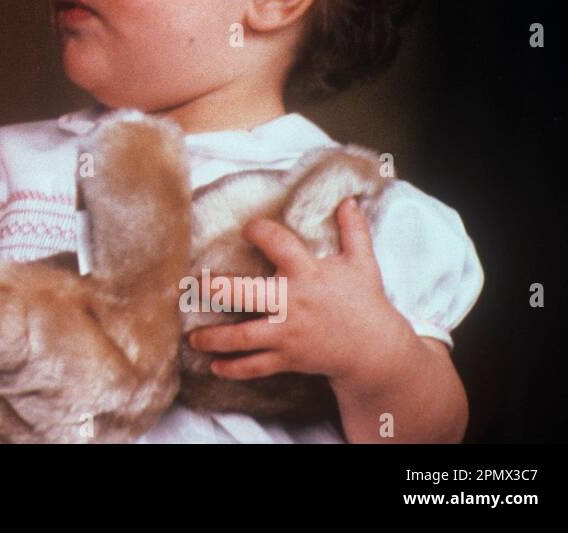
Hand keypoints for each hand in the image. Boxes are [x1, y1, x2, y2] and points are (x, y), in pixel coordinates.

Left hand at [186, 198, 416, 390]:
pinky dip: (234, 369)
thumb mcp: (362, 264)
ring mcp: (288, 334)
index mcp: (308, 274)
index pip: (280, 245)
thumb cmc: (365, 302)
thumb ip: (353, 231)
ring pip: (244, 338)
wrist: (375, 351)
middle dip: (219, 290)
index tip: (247, 228)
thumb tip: (347, 200)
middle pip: (248, 295)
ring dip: (214, 338)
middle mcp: (293, 303)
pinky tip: (215, 367)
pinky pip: (256, 367)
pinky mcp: (288, 358)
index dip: (260, 232)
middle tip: (195, 285)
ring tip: (192, 336)